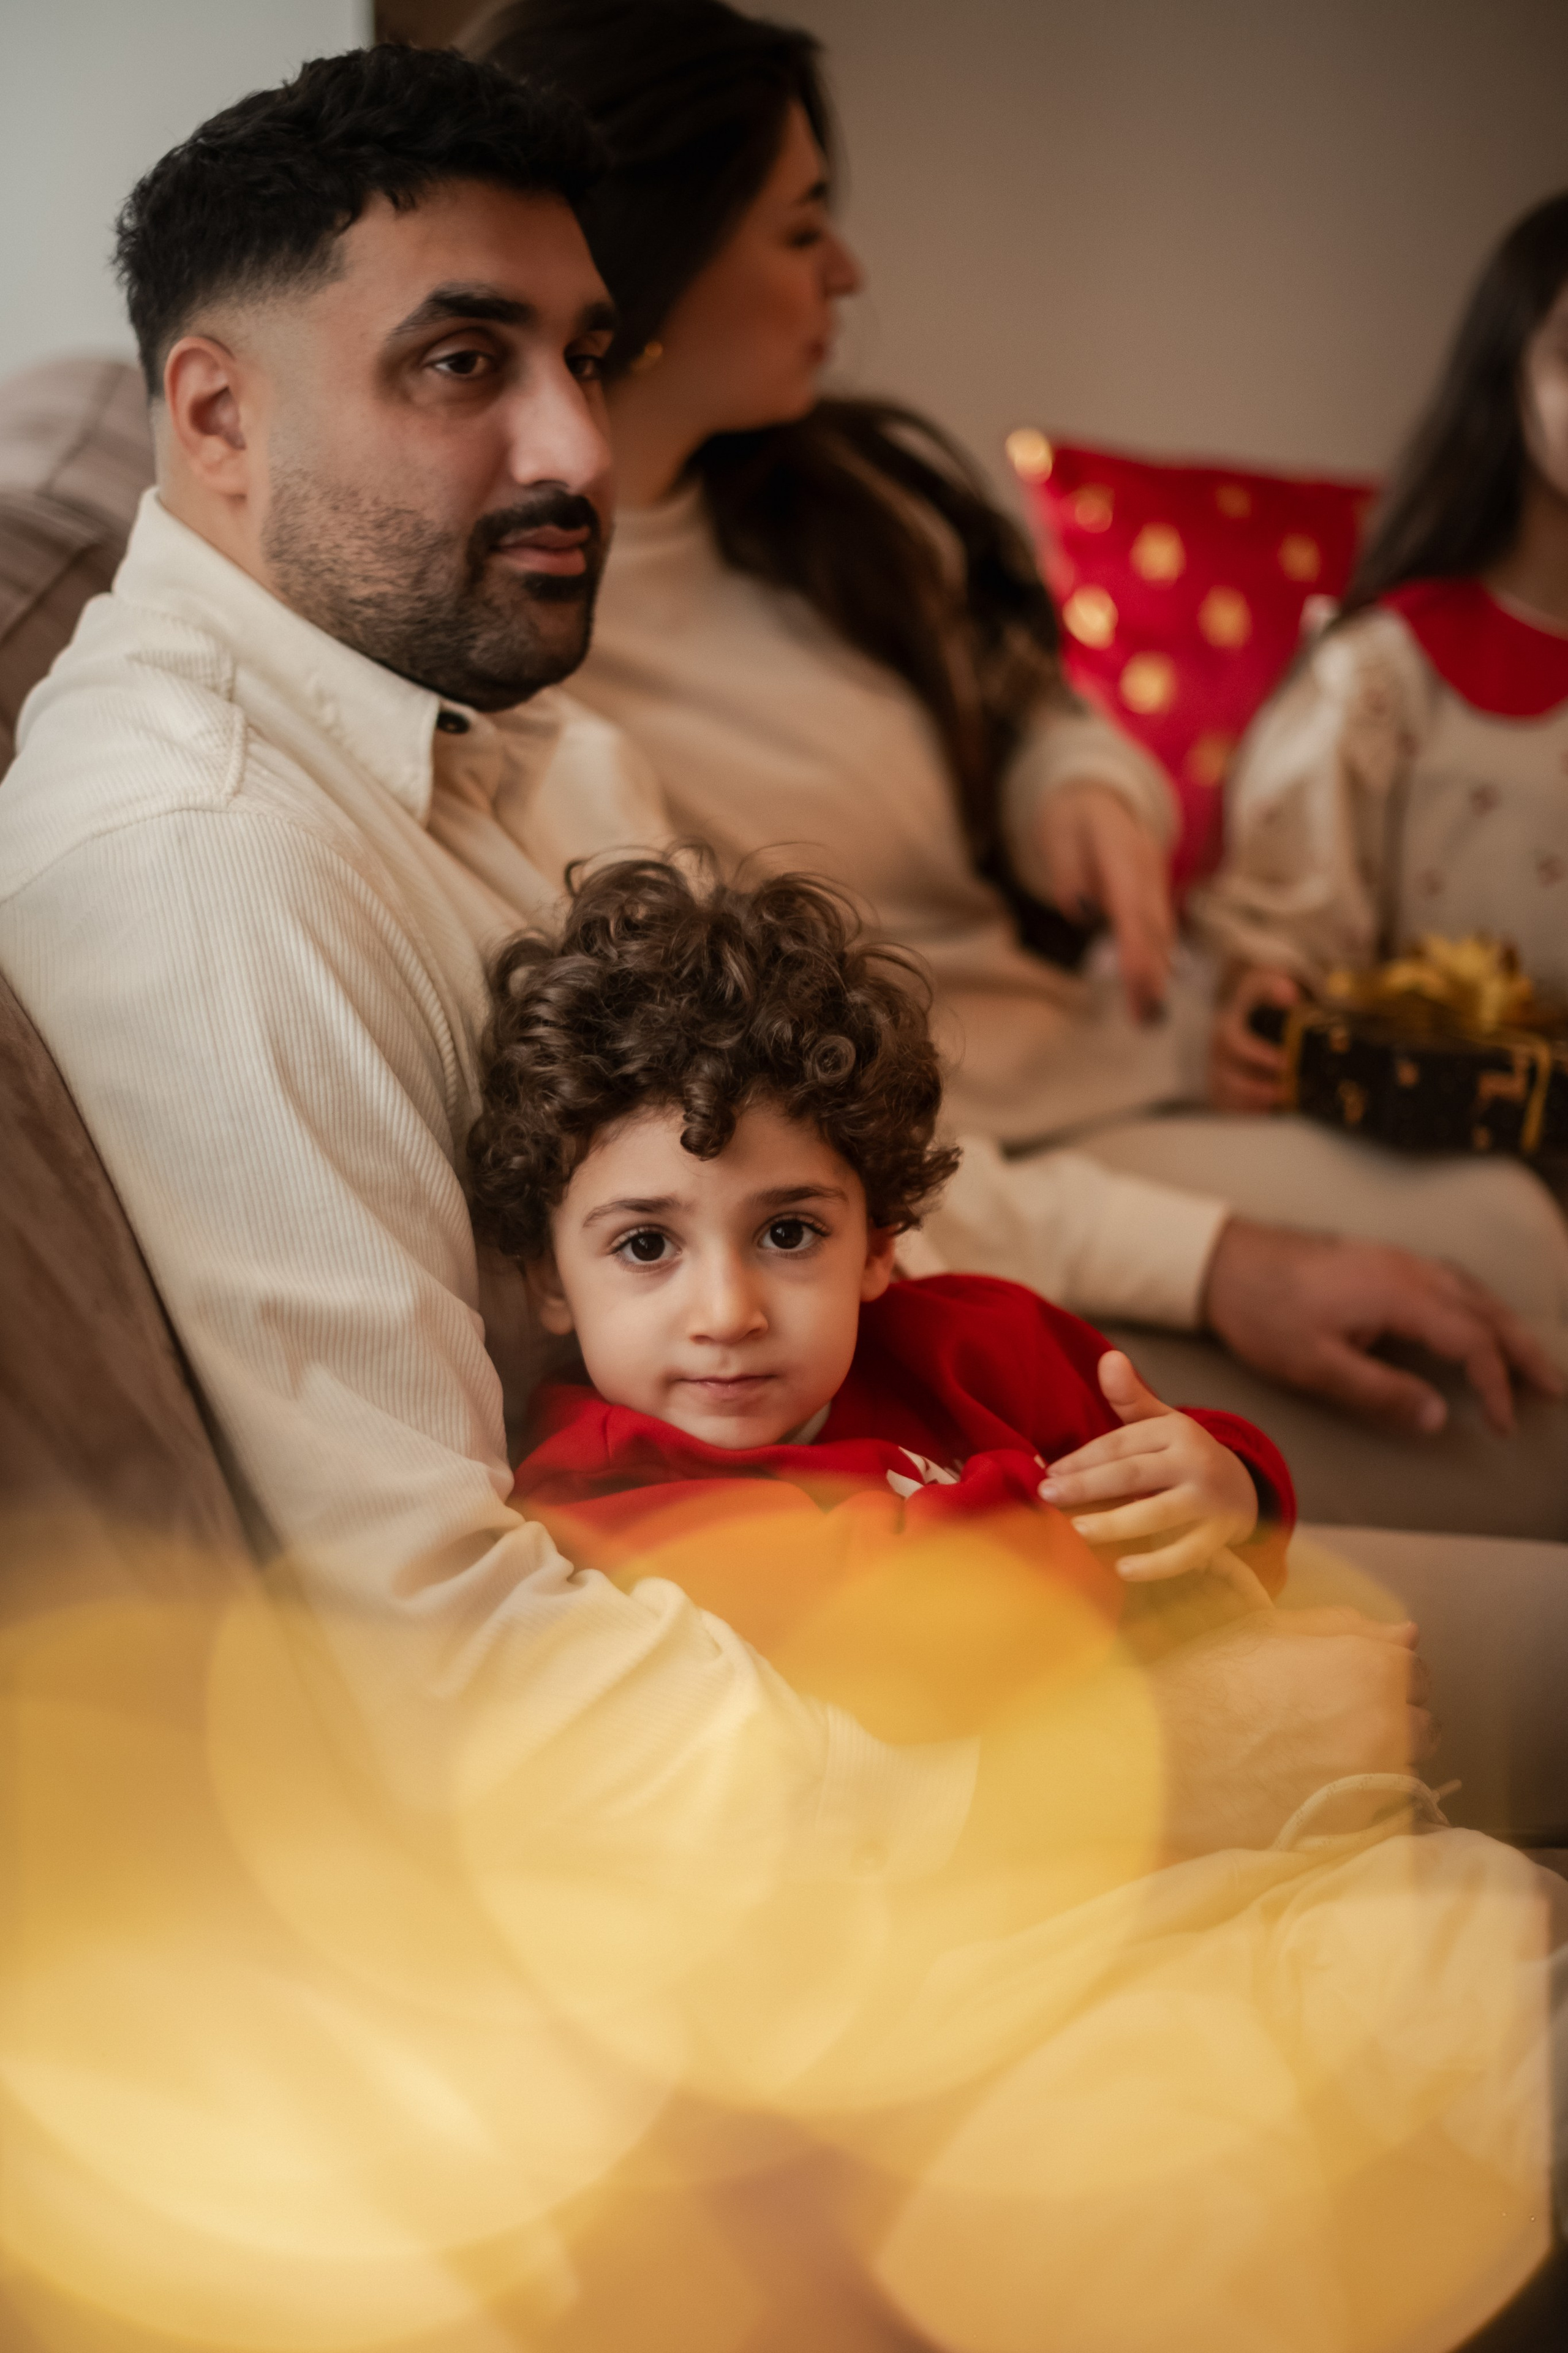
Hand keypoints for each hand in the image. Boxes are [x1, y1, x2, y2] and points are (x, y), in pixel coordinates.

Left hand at [1034, 782, 1173, 1021]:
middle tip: (1146, 1015)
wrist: (1098, 797)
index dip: (1136, 944)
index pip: (1133, 905)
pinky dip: (1157, 962)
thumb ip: (1067, 871)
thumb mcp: (1058, 833)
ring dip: (1158, 974)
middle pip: (1152, 925)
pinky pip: (1157, 932)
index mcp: (1123, 852)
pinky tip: (1152, 994)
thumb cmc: (1072, 819)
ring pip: (1160, 932)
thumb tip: (1080, 911)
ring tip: (1150, 1016)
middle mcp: (1146, 870)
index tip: (1134, 979)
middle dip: (1151, 971)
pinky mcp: (1152, 896)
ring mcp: (1154, 883)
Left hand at [1039, 1351, 1257, 1578]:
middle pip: (1133, 1474)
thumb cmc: (1182, 1455)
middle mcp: (1194, 1462)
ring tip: (1076, 1530)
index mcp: (1176, 1431)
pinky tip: (1121, 1569)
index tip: (1048, 1473)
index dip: (1082, 1458)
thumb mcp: (1161, 1422)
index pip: (1121, 1444)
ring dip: (1115, 1523)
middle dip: (1087, 1486)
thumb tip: (1109, 1357)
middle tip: (1047, 1496)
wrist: (1243, 1489)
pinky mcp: (1218, 1536)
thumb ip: (1130, 1396)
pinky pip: (1185, 1553)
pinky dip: (1155, 1564)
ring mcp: (1209, 1501)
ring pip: (1157, 1513)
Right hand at [1153, 1607, 1431, 1854]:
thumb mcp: (1271, 1631)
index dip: (1382, 1672)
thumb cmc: (1209, 1681)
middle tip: (1337, 1718)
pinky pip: (1384, 1808)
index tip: (1350, 1680)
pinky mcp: (1354, 1825)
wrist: (1162, 1755)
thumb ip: (1347, 1628)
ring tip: (1326, 1754)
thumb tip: (1408, 1635)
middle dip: (1394, 1717)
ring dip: (1383, 1758)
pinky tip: (1319, 1785)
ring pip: (1407, 1767)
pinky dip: (1364, 1797)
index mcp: (1371, 1666)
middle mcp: (1387, 1723)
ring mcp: (1374, 1780)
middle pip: (1424, 1722)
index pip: (1417, 1670)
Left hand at [1204, 1217, 1564, 1434]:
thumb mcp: (1315, 1366)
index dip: (1495, 1384)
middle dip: (1524, 1351)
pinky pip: (1449, 1279)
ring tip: (1528, 1361)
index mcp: (1400, 1295)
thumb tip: (1439, 1418)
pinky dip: (1477, 1305)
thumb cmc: (1262, 1313)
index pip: (1472, 1341)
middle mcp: (1408, 1270)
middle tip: (1553, 1389)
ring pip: (1472, 1291)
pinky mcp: (1380, 1259)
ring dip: (1505, 1326)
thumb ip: (1380, 1393)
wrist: (1221, 1260)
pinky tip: (1476, 1320)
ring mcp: (1395, 1259)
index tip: (1501, 1423)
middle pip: (1486, 1310)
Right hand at [1208, 965, 1301, 1110]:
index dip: (1258, 1055)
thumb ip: (1276, 987)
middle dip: (1255, 1088)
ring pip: (1225, 1096)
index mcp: (1225, 1029)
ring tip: (1279, 1104)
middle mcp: (1216, 1055)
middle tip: (1286, 1091)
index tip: (1285, 1062)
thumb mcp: (1266, 985)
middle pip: (1227, 1077)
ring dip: (1251, 1104)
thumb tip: (1288, 994)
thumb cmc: (1259, 1002)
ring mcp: (1216, 1074)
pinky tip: (1268, 1113)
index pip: (1235, 1043)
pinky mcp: (1220, 1091)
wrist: (1245, 1014)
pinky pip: (1226, 1108)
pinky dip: (1245, 1113)